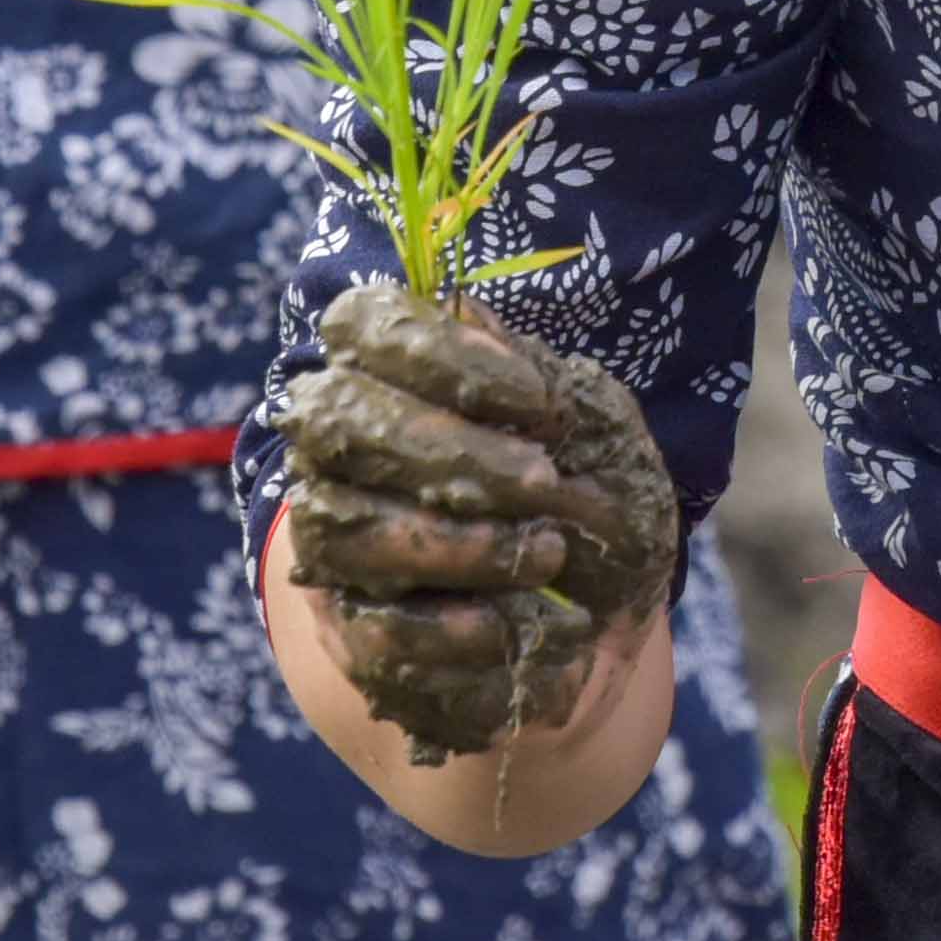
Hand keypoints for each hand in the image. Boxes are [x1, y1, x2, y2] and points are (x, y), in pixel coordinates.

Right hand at [276, 279, 678, 761]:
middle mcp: (341, 447)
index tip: (539, 402)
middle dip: (449, 452)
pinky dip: (445, 628)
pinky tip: (504, 625)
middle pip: (341, 421)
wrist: (605, 613)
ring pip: (344, 526)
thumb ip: (531, 370)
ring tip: (546, 555)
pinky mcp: (349, 630)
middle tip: (544, 483)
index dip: (442, 353)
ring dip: (457, 545)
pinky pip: (369, 628)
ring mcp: (335, 539)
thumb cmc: (591, 489)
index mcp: (392, 370)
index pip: (363, 324)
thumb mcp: (589, 420)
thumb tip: (463, 310)